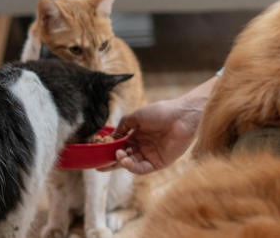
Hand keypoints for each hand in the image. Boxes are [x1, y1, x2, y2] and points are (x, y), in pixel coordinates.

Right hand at [96, 76, 215, 173]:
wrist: (181, 116)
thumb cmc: (161, 112)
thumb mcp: (137, 116)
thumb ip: (123, 125)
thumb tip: (111, 137)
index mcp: (137, 135)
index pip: (120, 146)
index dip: (109, 150)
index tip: (97, 153)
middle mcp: (143, 146)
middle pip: (124, 157)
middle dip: (112, 161)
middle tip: (100, 164)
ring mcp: (151, 155)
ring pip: (132, 164)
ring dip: (122, 162)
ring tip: (118, 156)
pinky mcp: (159, 163)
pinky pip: (143, 168)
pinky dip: (132, 167)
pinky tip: (126, 161)